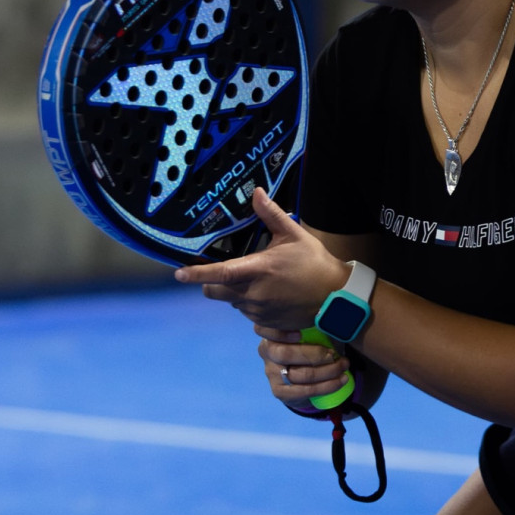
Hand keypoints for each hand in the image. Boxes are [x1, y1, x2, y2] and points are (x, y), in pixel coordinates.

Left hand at [173, 188, 349, 330]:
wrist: (336, 297)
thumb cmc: (314, 262)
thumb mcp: (294, 235)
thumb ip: (271, 215)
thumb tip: (256, 193)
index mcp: (258, 269)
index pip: (220, 273)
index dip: (197, 274)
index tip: (179, 274)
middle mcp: (254, 293)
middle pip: (215, 292)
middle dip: (211, 283)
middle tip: (223, 272)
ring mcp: (259, 311)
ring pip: (231, 301)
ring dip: (234, 292)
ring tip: (257, 280)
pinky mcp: (266, 322)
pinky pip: (247, 312)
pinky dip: (250, 302)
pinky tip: (268, 293)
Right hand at [259, 327, 390, 416]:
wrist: (305, 374)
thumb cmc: (310, 341)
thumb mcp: (311, 328)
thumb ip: (316, 319)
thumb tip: (337, 307)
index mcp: (271, 332)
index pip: (264, 329)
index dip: (279, 332)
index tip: (300, 333)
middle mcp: (266, 352)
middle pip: (284, 354)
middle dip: (315, 354)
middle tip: (335, 354)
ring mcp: (271, 373)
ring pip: (298, 375)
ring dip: (327, 371)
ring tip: (344, 366)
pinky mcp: (279, 391)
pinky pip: (303, 391)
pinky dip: (326, 386)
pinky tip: (341, 380)